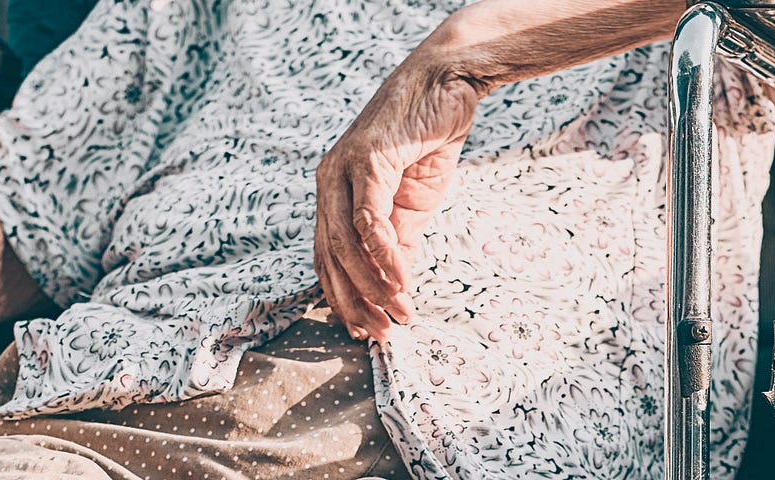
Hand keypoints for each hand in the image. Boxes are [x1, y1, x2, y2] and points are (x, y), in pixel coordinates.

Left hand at [315, 57, 486, 340]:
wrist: (447, 84)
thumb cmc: (427, 140)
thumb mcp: (412, 203)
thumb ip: (398, 242)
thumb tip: (394, 288)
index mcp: (332, 194)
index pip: (327, 258)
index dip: (343, 298)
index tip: (366, 331)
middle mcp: (327, 182)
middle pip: (330, 258)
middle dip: (355, 303)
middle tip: (382, 335)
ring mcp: (342, 170)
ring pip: (346, 244)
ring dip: (372, 287)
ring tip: (398, 314)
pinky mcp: (367, 161)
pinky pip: (369, 219)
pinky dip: (384, 256)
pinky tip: (401, 282)